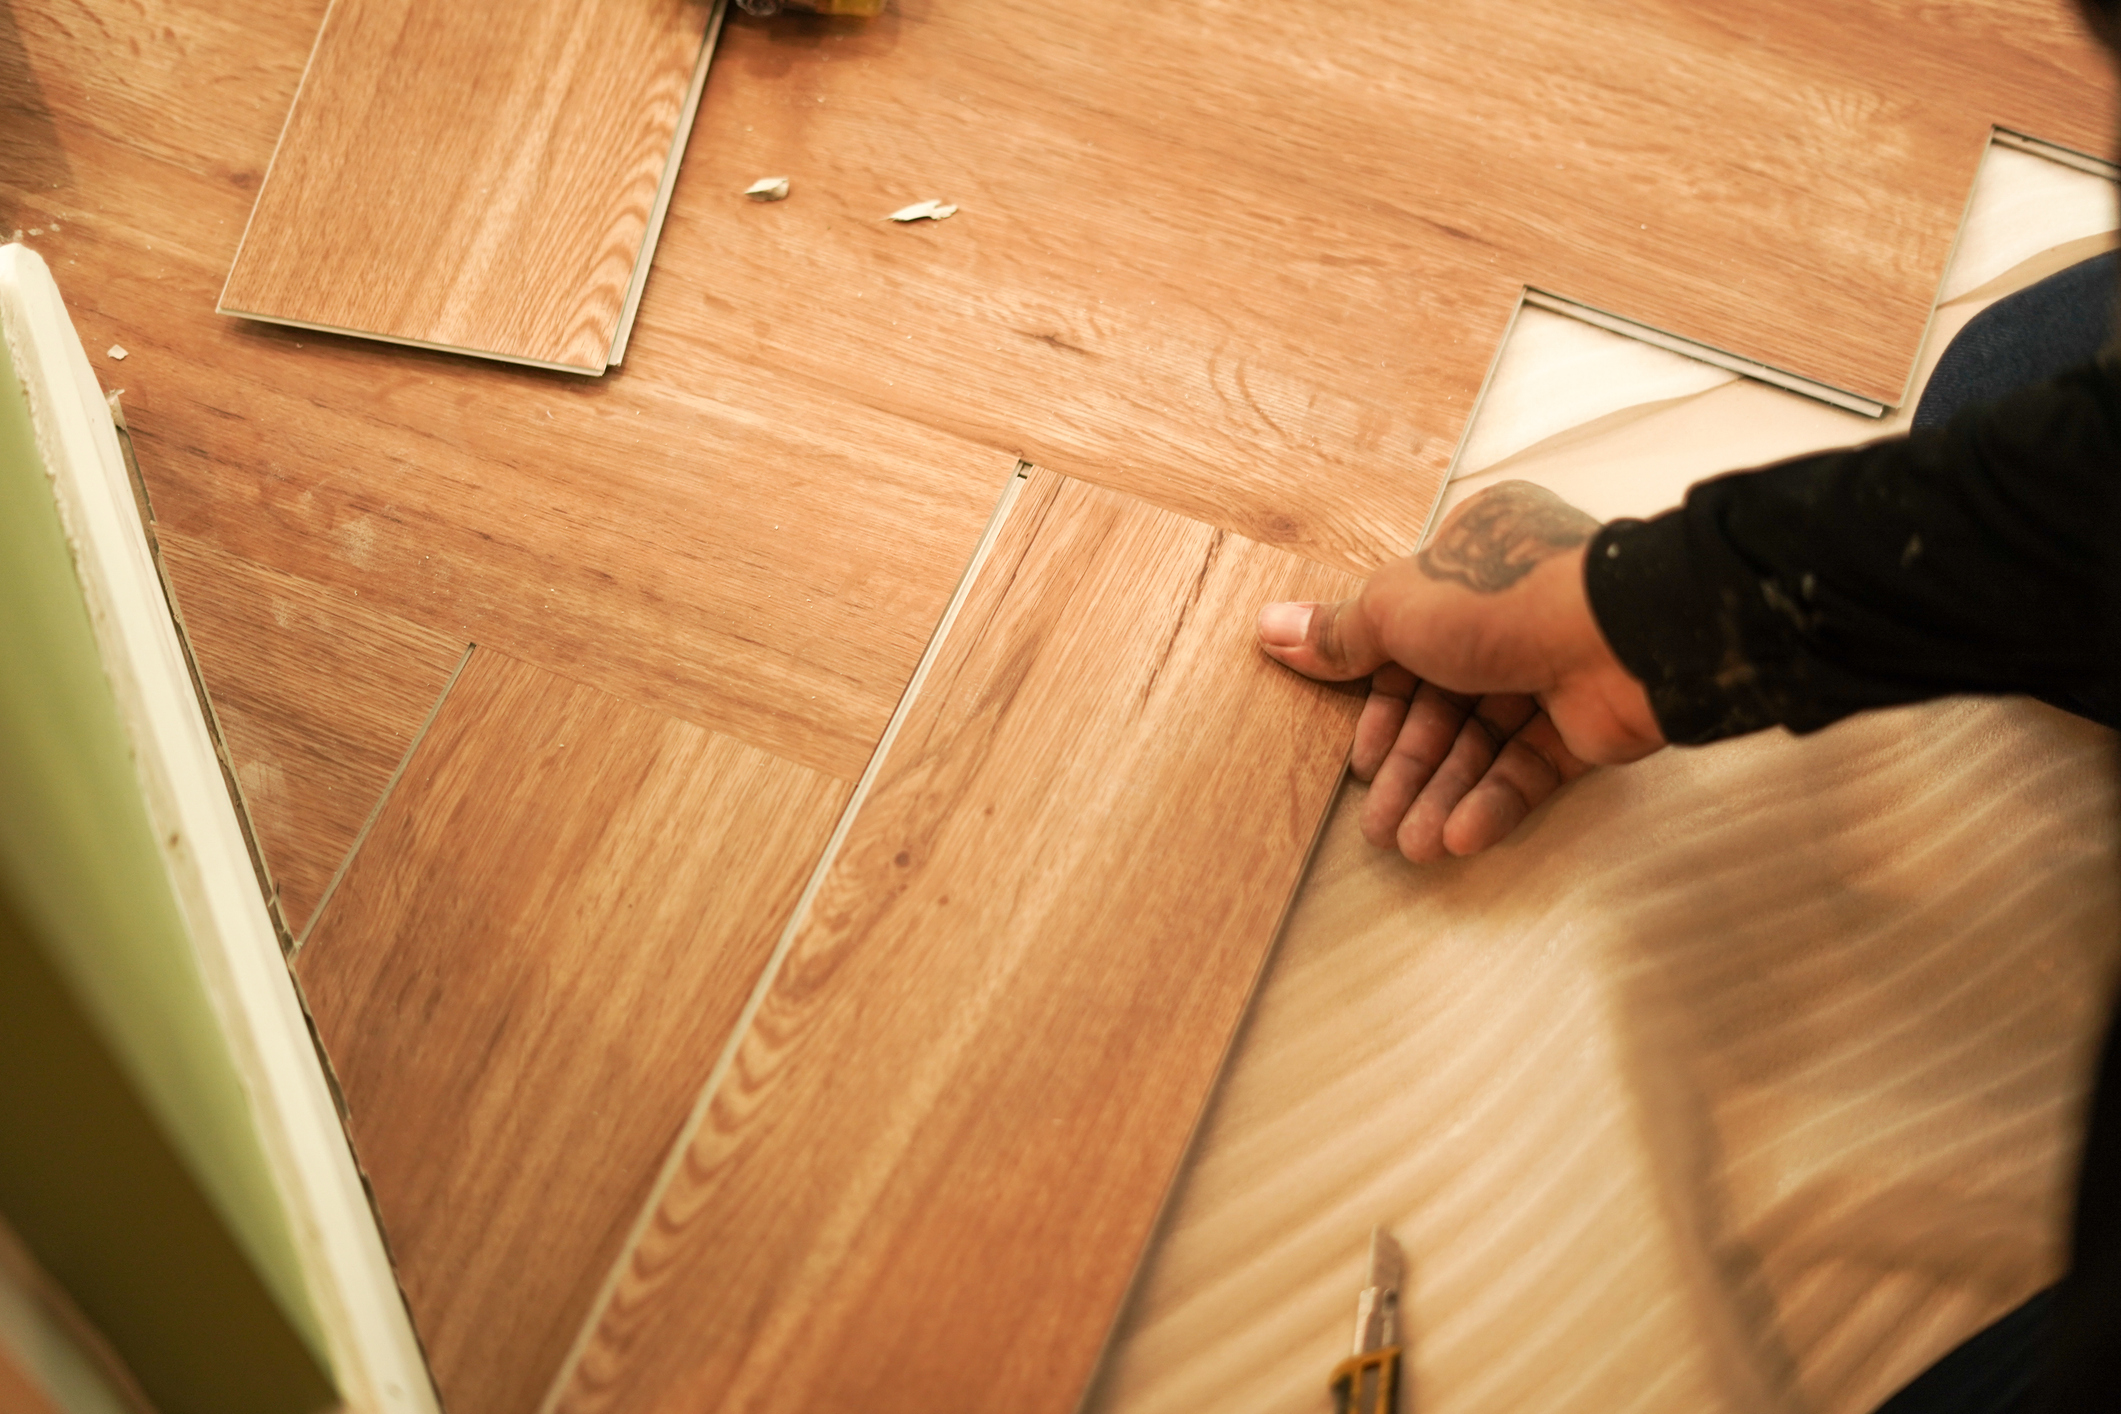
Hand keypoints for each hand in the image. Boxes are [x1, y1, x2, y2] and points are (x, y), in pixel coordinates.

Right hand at [1258, 481, 1664, 859]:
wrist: (1620, 633)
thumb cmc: (1505, 599)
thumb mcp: (1397, 608)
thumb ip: (1340, 633)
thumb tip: (1269, 630)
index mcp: (1467, 566)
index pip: (1407, 645)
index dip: (1380, 708)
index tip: (1361, 760)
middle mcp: (1511, 614)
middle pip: (1442, 703)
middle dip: (1411, 769)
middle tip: (1378, 826)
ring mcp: (1552, 668)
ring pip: (1483, 743)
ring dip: (1445, 795)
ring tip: (1416, 847)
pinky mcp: (1587, 722)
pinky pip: (1530, 767)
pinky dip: (1493, 801)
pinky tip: (1461, 835)